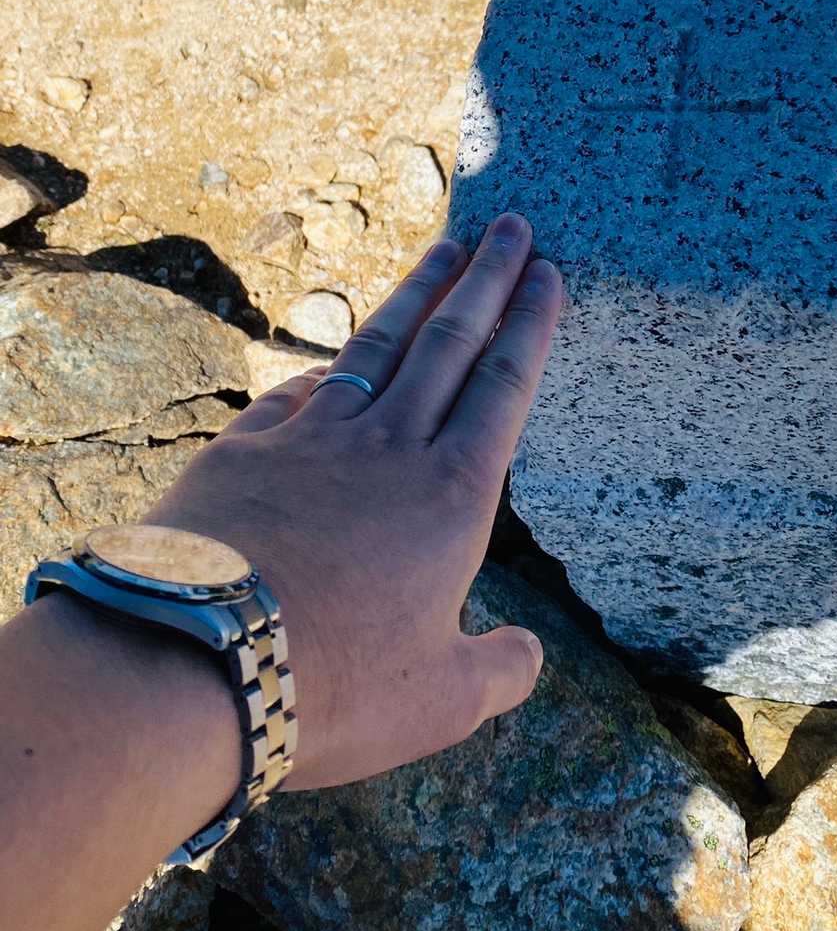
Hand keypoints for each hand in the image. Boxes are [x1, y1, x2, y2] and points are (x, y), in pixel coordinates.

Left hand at [145, 213, 561, 788]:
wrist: (194, 660)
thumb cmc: (334, 688)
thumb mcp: (441, 702)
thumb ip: (497, 672)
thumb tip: (527, 656)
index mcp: (452, 497)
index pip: (503, 388)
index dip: (530, 327)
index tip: (548, 273)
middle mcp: (389, 448)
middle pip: (449, 344)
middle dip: (487, 280)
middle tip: (513, 227)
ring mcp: (312, 440)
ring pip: (378, 346)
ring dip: (417, 292)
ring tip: (446, 247)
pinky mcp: (244, 448)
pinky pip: (296, 392)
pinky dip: (326, 368)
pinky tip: (332, 360)